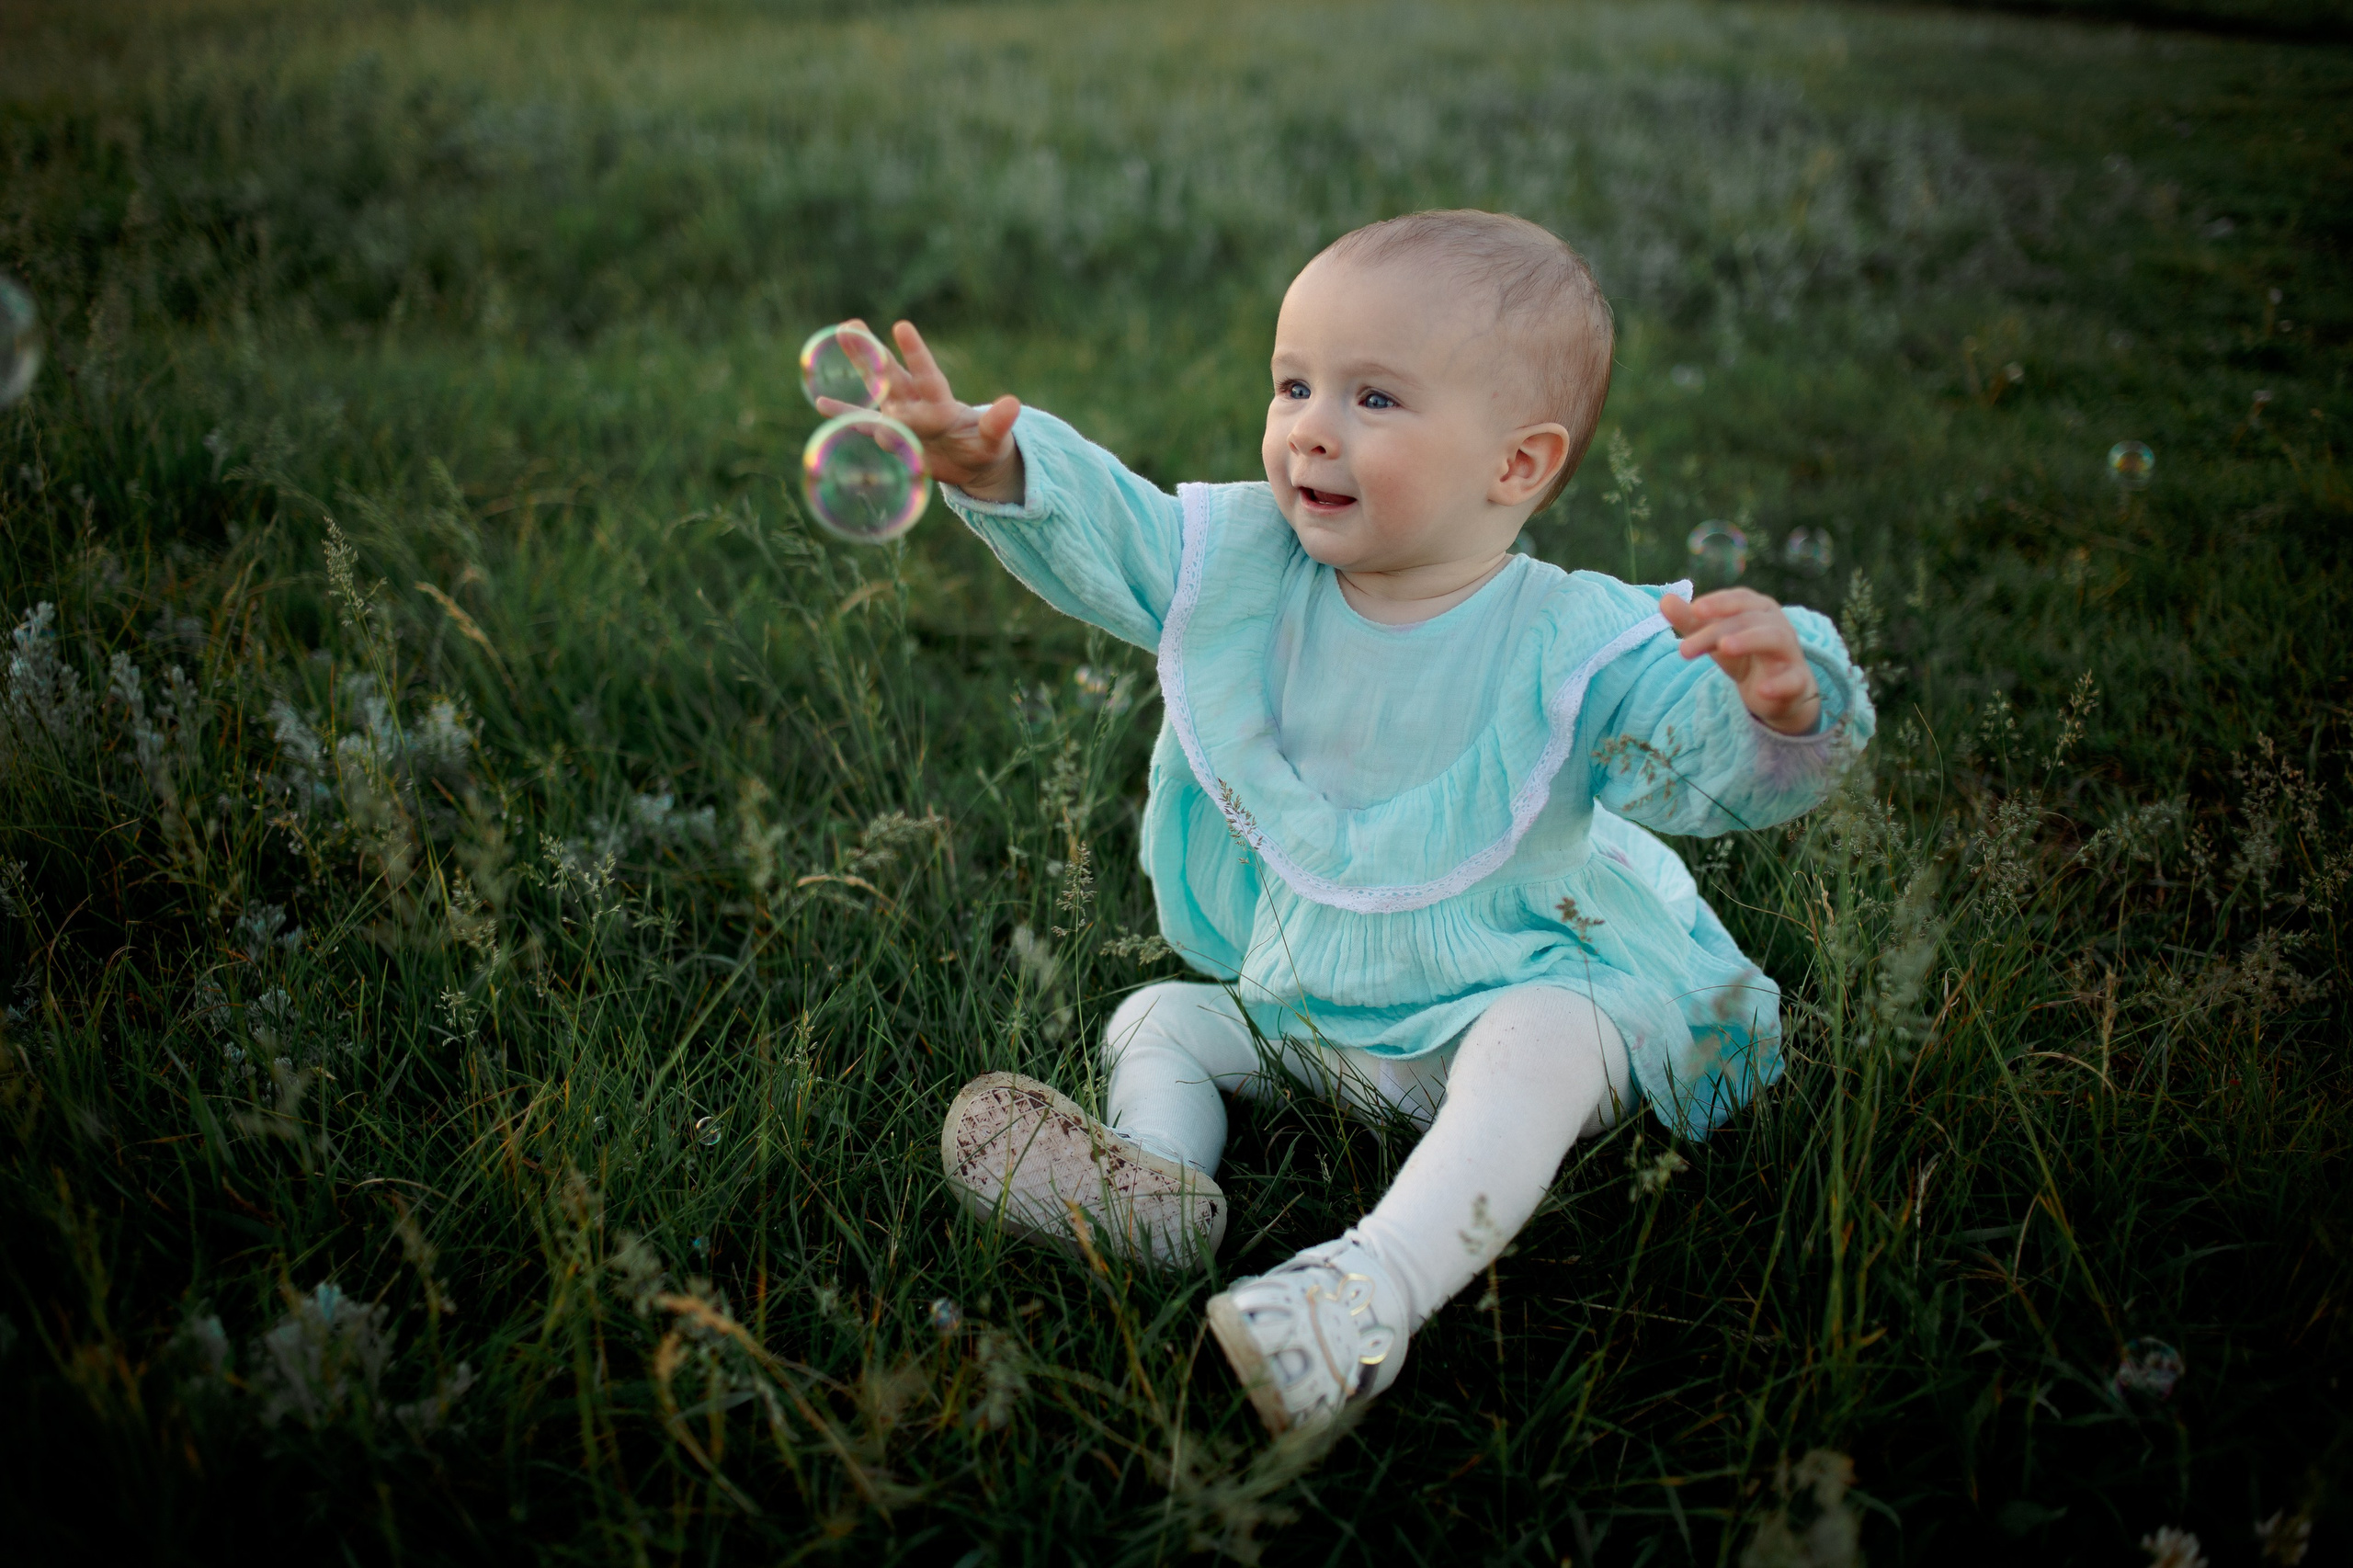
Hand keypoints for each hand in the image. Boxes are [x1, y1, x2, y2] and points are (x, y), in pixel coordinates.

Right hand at [819, 320, 1023, 501]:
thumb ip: (998, 424)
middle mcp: (915, 402)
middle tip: (850, 323)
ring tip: (839, 337)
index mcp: (939, 400)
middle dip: (871, 350)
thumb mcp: (994, 439)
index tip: (901, 326)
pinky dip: (844, 415)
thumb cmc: (983, 446)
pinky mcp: (890, 434)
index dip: (914, 352)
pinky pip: (863, 423)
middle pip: (890, 373)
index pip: (925, 373)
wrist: (969, 461)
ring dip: (857, 367)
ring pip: (874, 388)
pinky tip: (821, 402)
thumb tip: (1013, 404)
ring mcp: (900, 415)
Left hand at [1659, 588, 1822, 734]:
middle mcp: (1777, 624)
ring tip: (1724, 648)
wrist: (1779, 693)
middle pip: (1747, 620)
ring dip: (1748, 640)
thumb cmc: (1744, 656)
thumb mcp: (1715, 639)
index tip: (1694, 610)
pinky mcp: (1797, 680)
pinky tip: (1762, 690)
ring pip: (1773, 638)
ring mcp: (1790, 651)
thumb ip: (1691, 622)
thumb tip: (1664, 600)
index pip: (1739, 600)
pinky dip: (1779, 684)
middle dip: (1715, 632)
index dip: (1718, 603)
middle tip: (1685, 648)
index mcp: (1758, 609)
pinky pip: (1793, 679)